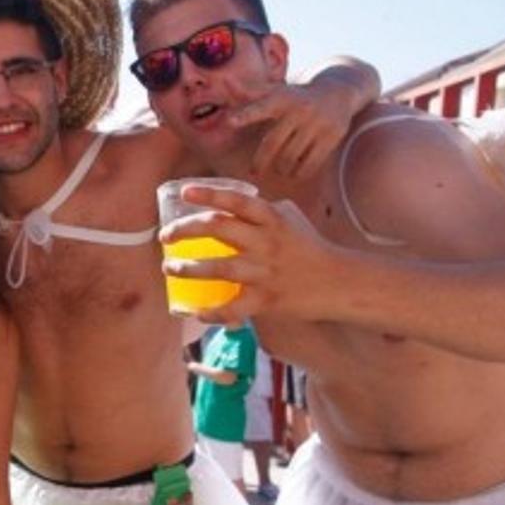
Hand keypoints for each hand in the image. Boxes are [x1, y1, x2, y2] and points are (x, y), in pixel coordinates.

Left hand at [160, 185, 346, 323]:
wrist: (338, 282)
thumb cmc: (309, 247)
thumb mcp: (290, 218)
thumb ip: (261, 210)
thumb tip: (231, 204)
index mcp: (271, 218)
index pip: (237, 200)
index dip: (209, 194)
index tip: (184, 192)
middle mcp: (266, 242)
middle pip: (220, 229)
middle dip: (186, 230)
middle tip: (165, 236)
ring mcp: (265, 272)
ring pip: (220, 268)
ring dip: (189, 269)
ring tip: (169, 268)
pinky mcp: (267, 300)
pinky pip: (234, 308)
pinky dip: (214, 312)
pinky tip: (196, 312)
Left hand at [230, 79, 355, 179]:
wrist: (339, 91)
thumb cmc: (297, 96)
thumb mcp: (277, 91)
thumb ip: (251, 93)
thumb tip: (226, 84)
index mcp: (282, 98)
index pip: (260, 106)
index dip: (245, 115)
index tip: (229, 122)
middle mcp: (299, 109)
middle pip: (272, 143)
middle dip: (260, 161)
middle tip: (254, 171)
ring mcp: (317, 123)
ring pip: (289, 158)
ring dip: (280, 168)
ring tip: (279, 168)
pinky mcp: (331, 136)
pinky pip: (309, 165)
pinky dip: (299, 173)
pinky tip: (295, 172)